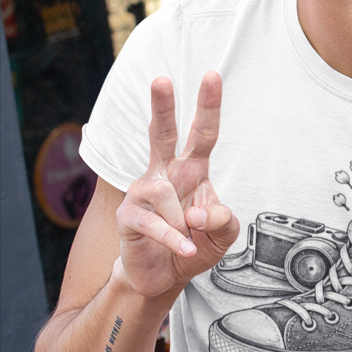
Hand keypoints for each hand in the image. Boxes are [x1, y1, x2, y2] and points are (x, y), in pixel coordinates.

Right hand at [113, 73, 236, 298]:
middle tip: (161, 79)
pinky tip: (184, 247)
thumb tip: (198, 211)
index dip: (208, 106)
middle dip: (162, 106)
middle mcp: (165, 174)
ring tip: (189, 237)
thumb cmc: (195, 244)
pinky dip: (174, 239)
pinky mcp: (128, 216)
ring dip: (183, 221)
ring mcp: (142, 192)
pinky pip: (154, 223)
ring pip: (164, 192)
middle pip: (162, 134)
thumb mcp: (223, 234)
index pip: (202, 134)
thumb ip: (223, 219)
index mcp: (192, 169)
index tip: (212, 75)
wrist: (164, 275)